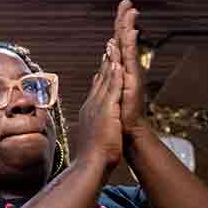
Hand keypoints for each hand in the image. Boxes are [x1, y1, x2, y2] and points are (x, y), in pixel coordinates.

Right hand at [74, 38, 123, 174]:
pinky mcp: (106, 110)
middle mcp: (93, 104)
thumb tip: (91, 124)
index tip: (106, 58)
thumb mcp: (92, 136)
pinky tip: (117, 63)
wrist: (90, 164)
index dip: (103, 71)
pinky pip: (111, 88)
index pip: (98, 86)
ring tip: (113, 44)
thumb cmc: (92, 156)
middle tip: (109, 42)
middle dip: (106, 60)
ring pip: (105, 79)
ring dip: (110, 61)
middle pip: (101, 77)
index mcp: (91, 110)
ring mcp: (98, 106)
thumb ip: (93, 126)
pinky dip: (114, 75)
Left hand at [112, 0, 148, 135]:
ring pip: (127, 47)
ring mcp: (130, 75)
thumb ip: (108, 76)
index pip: (117, 44)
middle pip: (123, 40)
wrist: (128, 133)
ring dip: (127, 30)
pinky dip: (127, 48)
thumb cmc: (118, 114)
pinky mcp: (131, 82)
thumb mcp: (109, 91)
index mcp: (118, 70)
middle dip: (124, 21)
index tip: (122, 9)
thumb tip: (107, 62)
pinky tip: (128, 35)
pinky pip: (128, 61)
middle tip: (127, 3)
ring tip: (131, 12)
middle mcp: (126, 70)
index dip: (119, 27)